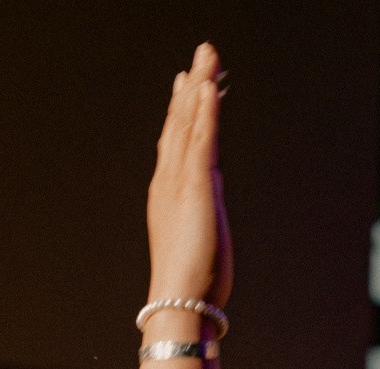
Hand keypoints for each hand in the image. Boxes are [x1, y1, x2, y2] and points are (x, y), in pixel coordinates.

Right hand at [146, 43, 232, 315]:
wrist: (181, 301)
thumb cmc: (193, 279)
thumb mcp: (202, 231)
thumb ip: (204, 205)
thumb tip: (210, 192)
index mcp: (171, 192)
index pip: (178, 141)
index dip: (184, 110)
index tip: (190, 83)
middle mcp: (170, 180)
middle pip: (181, 124)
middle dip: (192, 87)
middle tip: (201, 56)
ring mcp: (179, 182)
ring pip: (188, 124)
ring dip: (199, 87)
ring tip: (207, 57)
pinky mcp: (194, 188)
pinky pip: (200, 141)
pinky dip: (203, 113)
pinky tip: (207, 88)